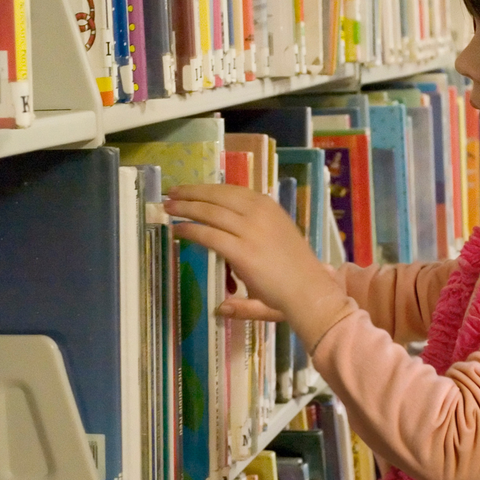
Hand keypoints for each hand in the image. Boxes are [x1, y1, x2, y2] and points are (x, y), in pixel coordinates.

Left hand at [163, 185, 345, 327]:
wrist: (310, 291)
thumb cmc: (297, 273)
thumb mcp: (273, 246)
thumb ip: (250, 245)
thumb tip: (230, 254)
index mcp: (268, 207)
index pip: (231, 191)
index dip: (206, 188)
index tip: (189, 189)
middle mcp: (259, 213)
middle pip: (216, 196)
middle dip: (191, 193)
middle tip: (171, 194)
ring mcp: (250, 230)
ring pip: (209, 212)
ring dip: (185, 208)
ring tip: (168, 208)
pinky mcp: (241, 251)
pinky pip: (208, 235)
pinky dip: (190, 230)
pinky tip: (178, 231)